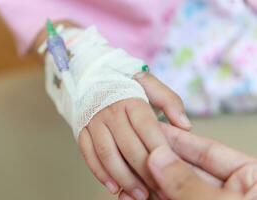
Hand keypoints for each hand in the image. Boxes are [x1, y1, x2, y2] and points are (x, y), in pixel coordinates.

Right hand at [78, 73, 191, 199]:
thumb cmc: (124, 85)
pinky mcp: (82, 131)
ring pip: (107, 154)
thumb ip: (170, 101)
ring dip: (123, 177)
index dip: (160, 151)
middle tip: (158, 190)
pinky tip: (113, 187)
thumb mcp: (149, 84)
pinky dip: (100, 173)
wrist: (91, 77)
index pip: (147, 128)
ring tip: (139, 195)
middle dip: (145, 171)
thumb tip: (185, 126)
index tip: (173, 169)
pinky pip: (88, 154)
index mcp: (131, 99)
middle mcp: (111, 111)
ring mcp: (94, 122)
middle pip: (128, 146)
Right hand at [146, 124, 256, 199]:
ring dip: (152, 181)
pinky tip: (137, 191)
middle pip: (189, 170)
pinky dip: (152, 198)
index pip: (210, 151)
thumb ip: (190, 183)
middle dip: (161, 161)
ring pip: (176, 188)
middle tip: (139, 148)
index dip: (180, 139)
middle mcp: (232, 192)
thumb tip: (159, 157)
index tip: (156, 127)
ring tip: (133, 168)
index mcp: (252, 181)